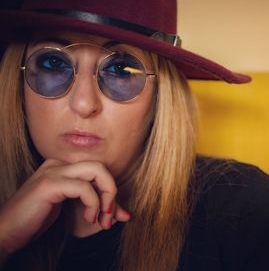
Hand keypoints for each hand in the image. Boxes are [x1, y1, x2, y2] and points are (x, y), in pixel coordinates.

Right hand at [0, 159, 129, 254]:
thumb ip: (100, 209)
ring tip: (101, 218)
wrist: (7, 233)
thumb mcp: (75, 211)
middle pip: (101, 167)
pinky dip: (93, 203)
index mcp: (63, 167)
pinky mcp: (49, 184)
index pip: (99, 172)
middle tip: (110, 217)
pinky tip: (88, 217)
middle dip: (112, 193)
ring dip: (107, 197)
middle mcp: (58, 163)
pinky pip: (84, 187)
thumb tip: (127, 215)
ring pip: (97, 170)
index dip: (112, 194)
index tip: (118, 215)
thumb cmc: (38, 221)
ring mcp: (53, 171)